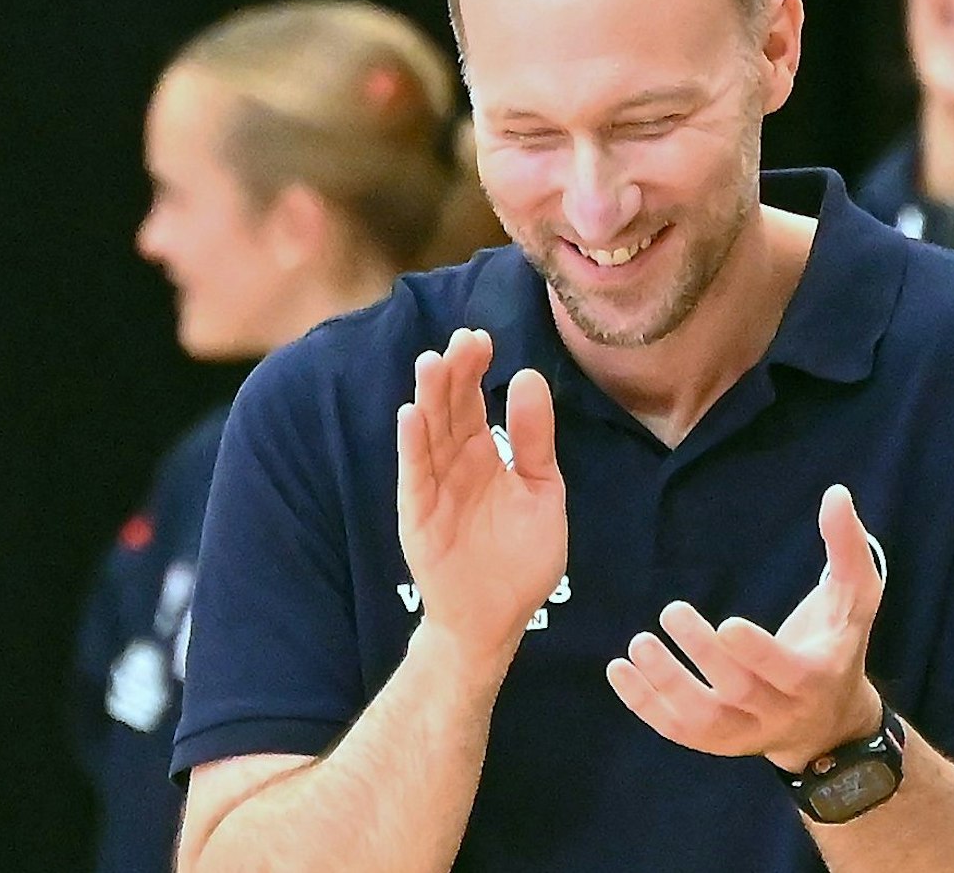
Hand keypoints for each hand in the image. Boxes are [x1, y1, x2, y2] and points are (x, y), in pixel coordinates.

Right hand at [397, 328, 566, 667]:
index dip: (476, 369)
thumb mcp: (542, 490)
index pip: (475, 401)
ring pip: (428, 435)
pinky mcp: (419, 518)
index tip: (482, 337)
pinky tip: (411, 415)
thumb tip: (528, 376)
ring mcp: (434, 489)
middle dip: (455, 374)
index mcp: (485, 455)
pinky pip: (414, 477)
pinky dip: (412, 447)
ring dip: (429, 400)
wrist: (497, 617)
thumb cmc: (521, 557)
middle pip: (450, 410)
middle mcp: (455, 465)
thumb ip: (535, 439)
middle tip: (464, 339)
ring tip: (433, 362)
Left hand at [607, 484, 884, 770]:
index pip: (786, 672)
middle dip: (703, 655)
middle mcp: (781, 712)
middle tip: (671, 612)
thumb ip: (848, 548)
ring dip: (666, 686)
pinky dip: (645, 706)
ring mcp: (746, 734)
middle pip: (739, 692)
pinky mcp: (717, 742)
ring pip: (703, 721)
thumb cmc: (837, 643)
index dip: (757, 653)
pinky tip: (620, 670)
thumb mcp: (856, 599)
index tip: (727, 623)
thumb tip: (835, 493)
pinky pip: (678, 731)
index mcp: (817, 676)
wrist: (829, 722)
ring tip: (638, 644)